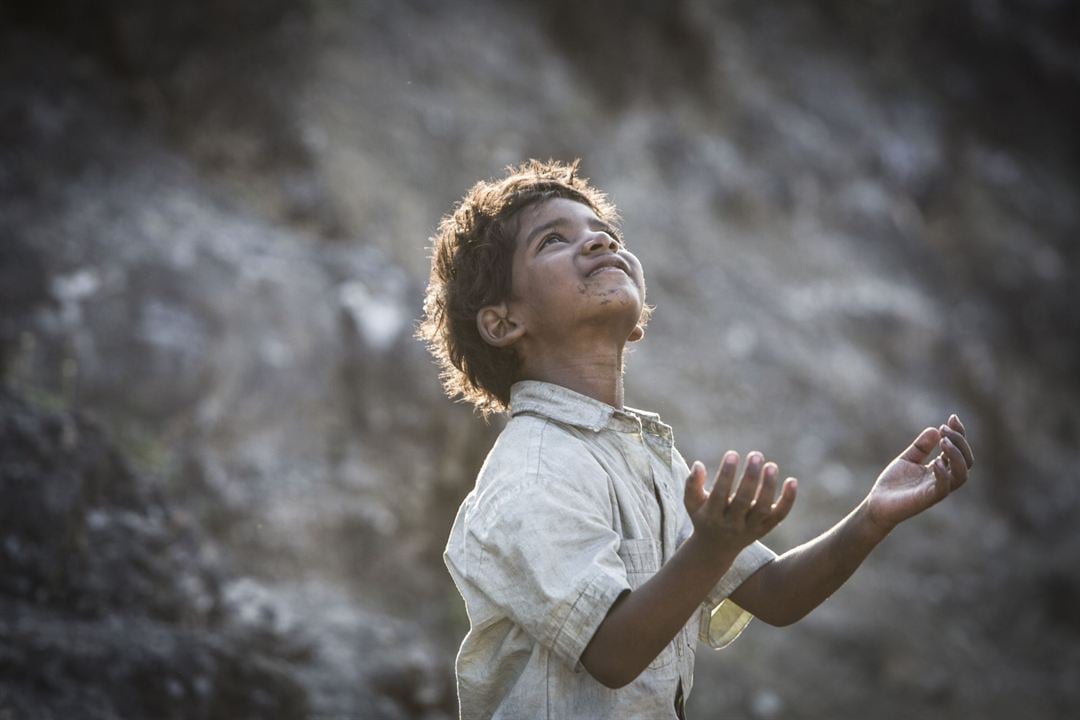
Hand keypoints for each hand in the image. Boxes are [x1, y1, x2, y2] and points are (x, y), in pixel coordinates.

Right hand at [684, 451, 796, 555]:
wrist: (715, 548)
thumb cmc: (703, 516)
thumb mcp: (692, 503)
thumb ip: (692, 484)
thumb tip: (698, 465)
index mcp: (712, 516)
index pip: (719, 495)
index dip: (726, 474)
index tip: (732, 453)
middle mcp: (731, 525)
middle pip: (743, 501)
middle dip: (750, 477)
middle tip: (755, 455)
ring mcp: (750, 529)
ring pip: (763, 509)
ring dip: (768, 487)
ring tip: (771, 466)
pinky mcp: (765, 529)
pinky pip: (779, 515)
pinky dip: (788, 500)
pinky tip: (792, 481)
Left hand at [867, 414, 974, 531]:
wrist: (877, 504)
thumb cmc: (894, 483)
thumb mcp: (908, 458)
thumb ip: (921, 446)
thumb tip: (935, 429)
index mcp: (941, 469)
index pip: (959, 451)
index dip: (959, 434)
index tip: (952, 418)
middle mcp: (943, 479)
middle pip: (966, 461)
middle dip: (960, 442)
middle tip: (944, 429)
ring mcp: (937, 489)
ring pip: (961, 475)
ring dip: (956, 456)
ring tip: (944, 441)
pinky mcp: (927, 498)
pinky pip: (943, 488)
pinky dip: (944, 474)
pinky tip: (937, 461)